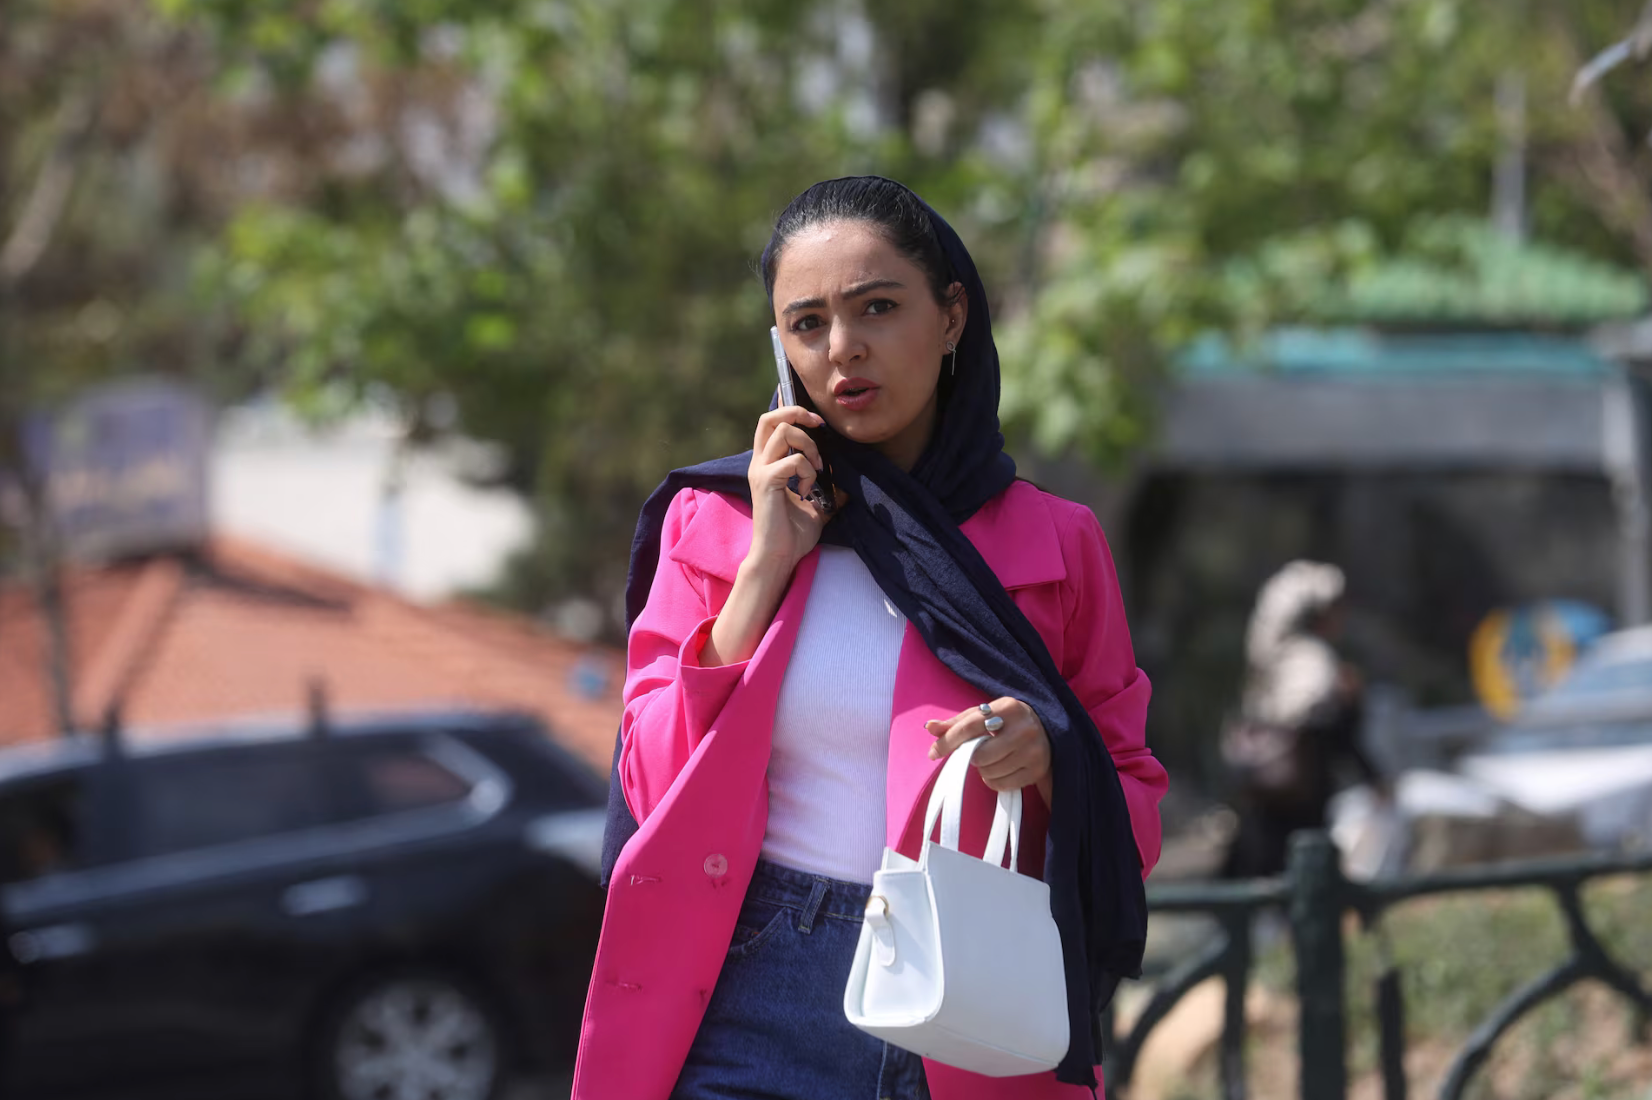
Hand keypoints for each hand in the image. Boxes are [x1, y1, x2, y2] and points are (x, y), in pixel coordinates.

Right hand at [703, 405, 846, 666]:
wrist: (780, 557)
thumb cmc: (793, 534)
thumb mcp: (817, 506)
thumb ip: (828, 489)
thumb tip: (849, 480)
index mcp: (768, 464)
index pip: (771, 424)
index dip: (792, 413)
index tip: (817, 424)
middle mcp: (760, 463)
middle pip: (769, 418)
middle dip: (797, 413)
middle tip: (818, 428)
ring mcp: (760, 471)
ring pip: (783, 431)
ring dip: (808, 445)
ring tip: (816, 467)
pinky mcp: (766, 482)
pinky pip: (793, 461)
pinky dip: (807, 471)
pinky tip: (809, 490)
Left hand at [925, 697, 1053, 804]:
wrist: (1047, 730)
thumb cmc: (1006, 721)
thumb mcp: (984, 715)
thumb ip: (956, 723)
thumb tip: (929, 727)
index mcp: (1008, 707)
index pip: (970, 726)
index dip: (948, 741)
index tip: (933, 753)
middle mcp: (1024, 728)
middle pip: (979, 755)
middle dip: (972, 756)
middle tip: (978, 751)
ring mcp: (1033, 751)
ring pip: (989, 772)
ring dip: (983, 769)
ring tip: (992, 758)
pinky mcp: (1036, 771)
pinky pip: (1000, 785)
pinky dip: (993, 780)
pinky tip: (1001, 768)